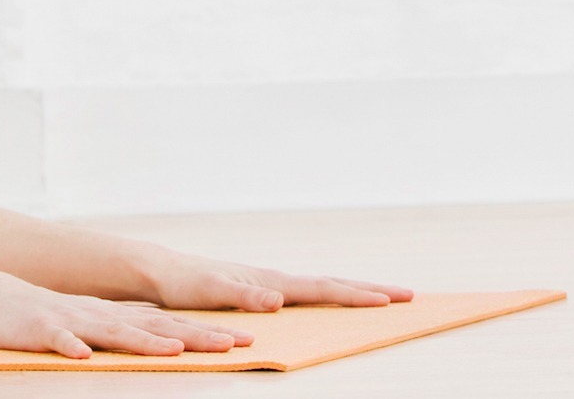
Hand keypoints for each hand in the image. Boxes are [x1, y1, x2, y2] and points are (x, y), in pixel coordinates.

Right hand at [0, 274, 253, 358]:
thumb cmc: (53, 317)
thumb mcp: (99, 323)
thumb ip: (132, 328)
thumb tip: (174, 335)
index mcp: (119, 317)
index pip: (172, 324)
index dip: (208, 332)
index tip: (245, 339)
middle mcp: (105, 317)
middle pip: (156, 328)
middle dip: (195, 337)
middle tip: (232, 343)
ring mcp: (75, 323)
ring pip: (114, 333)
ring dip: (144, 342)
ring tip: (173, 350)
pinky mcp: (44, 331)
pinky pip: (59, 342)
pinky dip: (71, 348)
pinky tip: (82, 357)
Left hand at [148, 255, 413, 311]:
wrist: (163, 272)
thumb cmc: (185, 283)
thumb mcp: (212, 292)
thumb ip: (244, 295)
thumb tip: (278, 299)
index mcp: (271, 281)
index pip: (323, 289)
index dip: (357, 296)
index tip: (389, 300)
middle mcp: (276, 280)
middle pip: (334, 283)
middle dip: (372, 289)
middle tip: (410, 295)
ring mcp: (271, 283)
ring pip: (323, 287)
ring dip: (356, 290)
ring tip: (385, 297)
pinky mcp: (263, 290)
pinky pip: (308, 294)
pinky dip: (331, 296)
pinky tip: (336, 302)